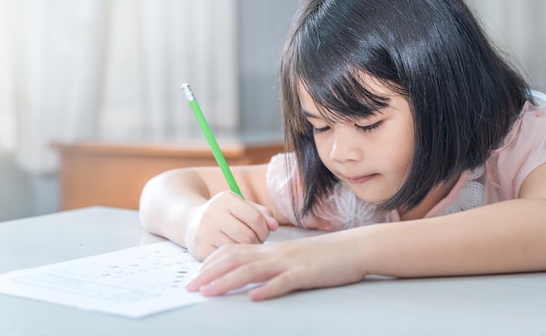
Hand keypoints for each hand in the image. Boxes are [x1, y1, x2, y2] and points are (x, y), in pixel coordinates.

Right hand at [185, 191, 278, 260]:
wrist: (191, 222)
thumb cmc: (225, 215)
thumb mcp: (241, 207)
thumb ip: (261, 213)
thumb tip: (274, 226)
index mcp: (226, 199)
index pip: (255, 217)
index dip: (264, 228)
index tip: (263, 232)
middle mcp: (213, 213)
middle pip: (248, 236)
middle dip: (257, 241)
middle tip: (255, 241)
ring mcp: (205, 231)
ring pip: (238, 249)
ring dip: (246, 251)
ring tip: (245, 246)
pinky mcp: (200, 248)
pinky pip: (226, 258)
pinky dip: (234, 258)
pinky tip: (233, 252)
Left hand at [186, 233, 367, 300]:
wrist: (355, 248)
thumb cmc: (325, 255)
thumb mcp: (294, 257)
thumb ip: (273, 264)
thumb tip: (254, 279)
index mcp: (272, 249)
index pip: (234, 251)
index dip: (212, 262)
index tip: (196, 275)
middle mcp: (276, 253)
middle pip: (236, 259)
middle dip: (210, 273)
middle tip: (190, 288)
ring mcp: (291, 262)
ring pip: (253, 270)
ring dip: (228, 281)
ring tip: (209, 293)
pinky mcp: (307, 273)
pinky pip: (285, 282)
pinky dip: (268, 290)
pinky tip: (254, 298)